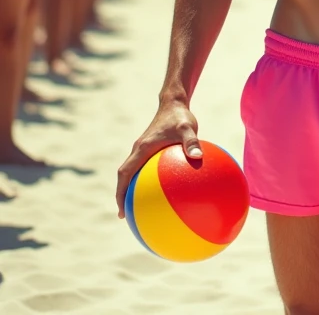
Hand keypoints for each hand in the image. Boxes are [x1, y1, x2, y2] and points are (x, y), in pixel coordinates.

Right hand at [116, 100, 201, 217]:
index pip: (124, 173)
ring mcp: (143, 149)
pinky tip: (160, 190)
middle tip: (125, 215)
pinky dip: (145, 180)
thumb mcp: (188, 127)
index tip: (121, 211)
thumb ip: (191, 142)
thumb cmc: (180, 116)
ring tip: (139, 208)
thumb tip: (197, 158)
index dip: (120, 192)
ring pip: (132, 172)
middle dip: (122, 195)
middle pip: (124, 175)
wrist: (174, 103)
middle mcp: (139, 149)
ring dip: (131, 188)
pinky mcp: (150, 148)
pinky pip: (144, 167)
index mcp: (142, 148)